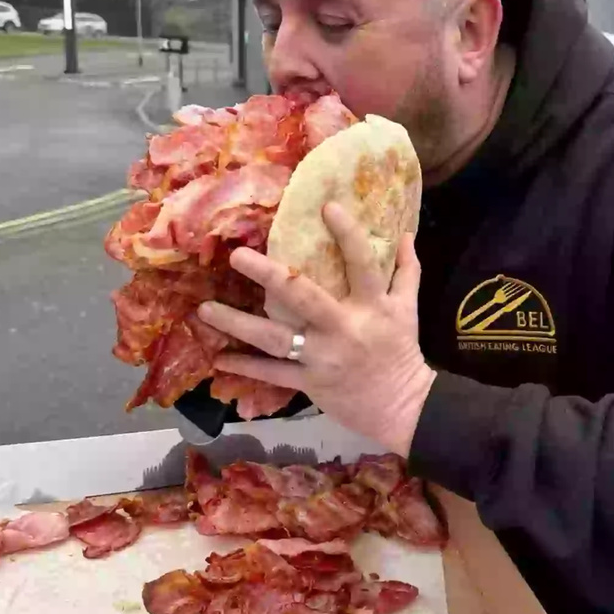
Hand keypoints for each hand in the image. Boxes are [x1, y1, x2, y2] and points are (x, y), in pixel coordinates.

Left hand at [197, 203, 435, 455]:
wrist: (402, 407)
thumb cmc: (401, 352)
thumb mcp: (409, 309)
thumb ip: (407, 271)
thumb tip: (406, 234)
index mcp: (371, 306)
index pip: (362, 263)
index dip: (348, 234)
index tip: (327, 206)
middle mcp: (344, 328)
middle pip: (304, 297)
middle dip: (270, 276)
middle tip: (237, 256)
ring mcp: (323, 357)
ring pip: (276, 339)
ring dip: (238, 324)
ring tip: (205, 309)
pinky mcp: (310, 382)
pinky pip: (274, 373)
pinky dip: (246, 367)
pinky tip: (219, 358)